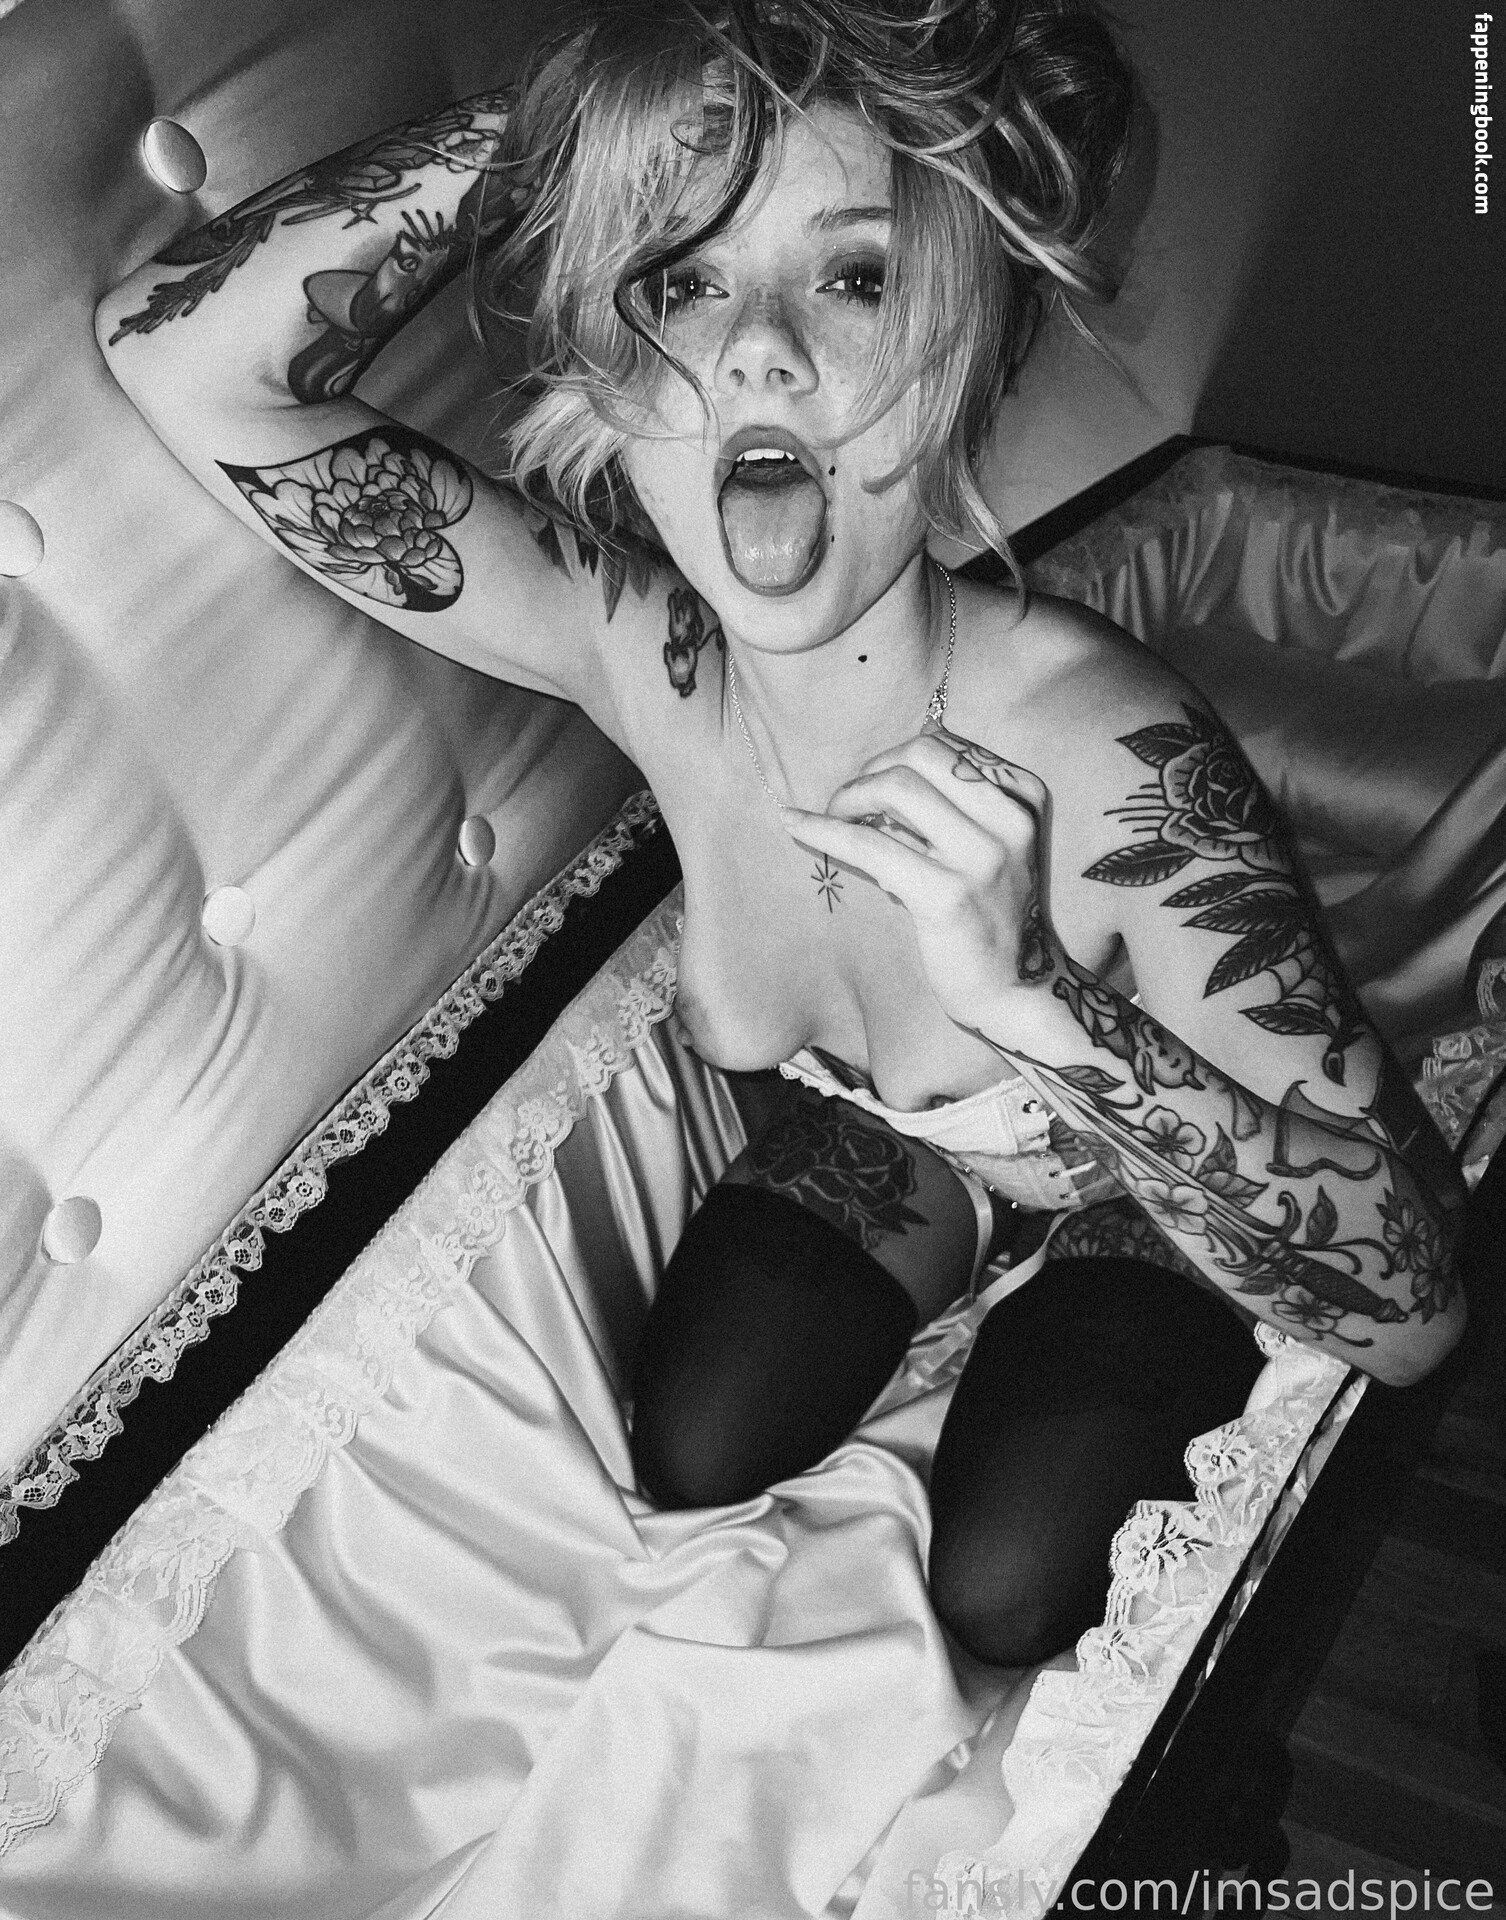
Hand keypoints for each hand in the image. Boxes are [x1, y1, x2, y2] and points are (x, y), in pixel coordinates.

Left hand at [782, 727, 1059, 1029]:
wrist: (1016, 987)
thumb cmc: (990, 913)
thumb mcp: (988, 845)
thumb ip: (951, 804)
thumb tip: (887, 765)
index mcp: (1021, 796)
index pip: (943, 744)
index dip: (893, 758)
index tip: (870, 784)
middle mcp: (1009, 819)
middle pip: (919, 755)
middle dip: (870, 771)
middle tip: (846, 803)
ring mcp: (981, 857)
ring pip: (894, 788)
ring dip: (848, 797)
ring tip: (833, 819)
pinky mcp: (946, 895)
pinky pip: (869, 844)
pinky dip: (823, 830)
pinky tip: (794, 825)